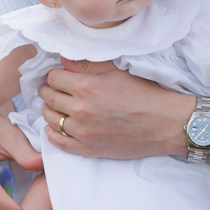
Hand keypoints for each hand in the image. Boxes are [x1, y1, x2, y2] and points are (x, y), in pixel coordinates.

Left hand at [31, 75, 182, 162]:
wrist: (161, 123)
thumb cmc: (142, 91)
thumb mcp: (115, 69)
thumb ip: (86, 65)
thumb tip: (63, 60)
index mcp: (86, 86)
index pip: (53, 78)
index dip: (54, 75)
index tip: (58, 75)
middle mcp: (81, 110)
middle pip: (49, 98)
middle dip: (48, 91)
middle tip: (52, 89)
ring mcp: (83, 132)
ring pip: (51, 120)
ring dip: (49, 111)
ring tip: (53, 105)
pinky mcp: (88, 150)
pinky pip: (60, 143)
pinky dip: (52, 134)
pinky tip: (53, 128)